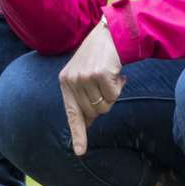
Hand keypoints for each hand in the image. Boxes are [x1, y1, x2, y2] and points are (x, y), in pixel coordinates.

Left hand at [59, 20, 124, 155]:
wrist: (111, 32)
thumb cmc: (99, 56)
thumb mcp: (84, 74)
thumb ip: (83, 97)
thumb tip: (88, 121)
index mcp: (65, 82)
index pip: (72, 113)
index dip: (78, 134)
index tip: (79, 152)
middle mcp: (72, 80)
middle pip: (94, 112)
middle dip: (104, 103)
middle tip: (106, 86)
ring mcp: (85, 77)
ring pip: (105, 105)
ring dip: (112, 94)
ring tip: (110, 76)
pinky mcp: (99, 74)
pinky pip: (114, 94)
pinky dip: (119, 86)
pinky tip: (116, 72)